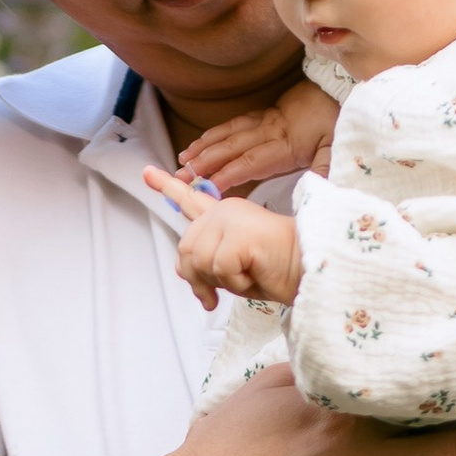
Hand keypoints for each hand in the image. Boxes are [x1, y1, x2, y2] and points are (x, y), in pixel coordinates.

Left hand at [144, 165, 305, 309]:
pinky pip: (219, 270)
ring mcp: (230, 218)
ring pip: (200, 263)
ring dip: (223, 281)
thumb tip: (180, 269)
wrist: (308, 269)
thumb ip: (204, 261)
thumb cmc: (276, 269)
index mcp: (225, 215)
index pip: (190, 198)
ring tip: (249, 273)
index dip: (167, 186)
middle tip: (232, 282)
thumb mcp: (229, 268)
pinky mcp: (238, 234)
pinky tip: (255, 272)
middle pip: (186, 252)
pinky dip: (236, 283)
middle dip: (202, 278)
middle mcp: (224, 211)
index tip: (147, 172)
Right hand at [173, 77, 336, 194]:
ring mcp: (264, 120)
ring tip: (182, 160)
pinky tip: (199, 142)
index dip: (229, 173)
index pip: (252, 161)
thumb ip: (325, 171)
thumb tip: (316, 191)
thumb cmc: (338, 121)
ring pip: (227, 133)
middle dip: (203, 162)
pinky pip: (232, 123)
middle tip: (181, 177)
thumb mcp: (338, 149)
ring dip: (203, 146)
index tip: (208, 186)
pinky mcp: (263, 114)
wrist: (340, 89)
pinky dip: (213, 133)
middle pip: (231, 147)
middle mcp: (269, 130)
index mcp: (287, 143)